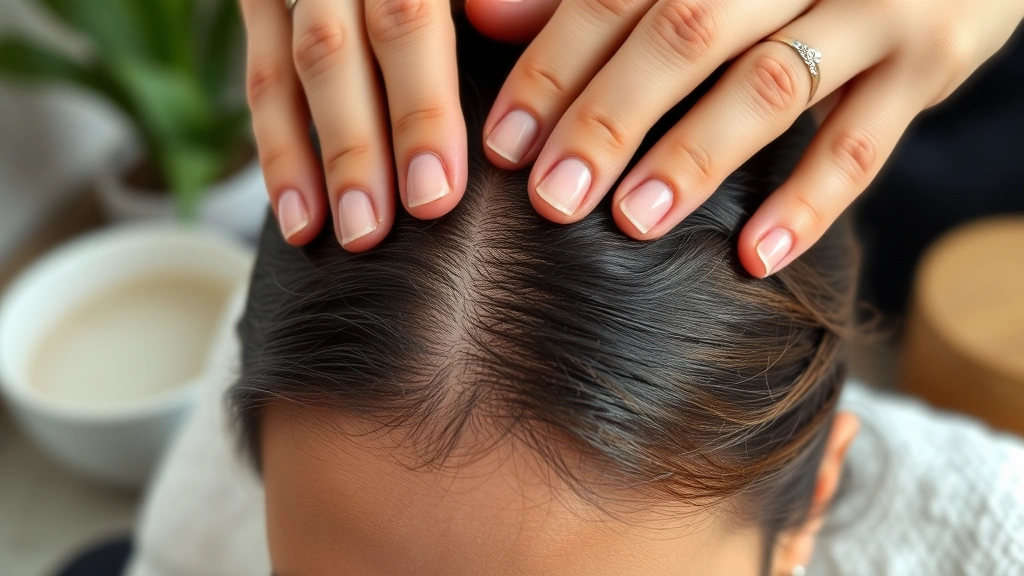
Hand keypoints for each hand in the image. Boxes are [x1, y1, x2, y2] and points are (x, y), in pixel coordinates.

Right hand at [240, 0, 541, 250]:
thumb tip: (510, 29)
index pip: (409, 22)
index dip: (421, 111)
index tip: (435, 194)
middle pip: (337, 52)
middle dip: (356, 150)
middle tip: (371, 233)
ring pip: (289, 68)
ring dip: (307, 160)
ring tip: (335, 236)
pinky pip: (260, 74)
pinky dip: (275, 149)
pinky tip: (297, 215)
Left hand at [471, 0, 1023, 275]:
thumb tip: (485, 16)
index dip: (554, 67)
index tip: (506, 143)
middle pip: (684, 32)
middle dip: (610, 116)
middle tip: (554, 197)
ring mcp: (872, 8)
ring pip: (768, 84)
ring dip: (695, 157)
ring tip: (633, 222)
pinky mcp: (929, 64)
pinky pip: (864, 145)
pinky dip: (808, 205)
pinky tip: (753, 258)